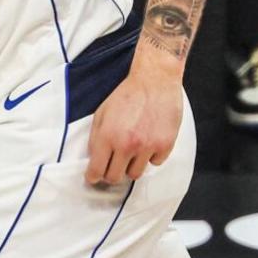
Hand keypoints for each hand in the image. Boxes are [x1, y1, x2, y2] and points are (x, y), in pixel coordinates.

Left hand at [85, 63, 181, 184]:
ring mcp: (147, 146)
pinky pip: (155, 163)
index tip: (94, 177)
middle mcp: (127, 144)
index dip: (93, 177)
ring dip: (131, 165)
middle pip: (115, 178)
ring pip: (135, 174)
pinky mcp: (165, 145)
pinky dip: (151, 156)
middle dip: (111, 172)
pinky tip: (150, 141)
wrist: (155, 80)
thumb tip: (94, 159)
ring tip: (133, 150)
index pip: (96, 171)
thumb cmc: (128, 94)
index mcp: (108, 136)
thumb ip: (96, 138)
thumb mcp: (102, 113)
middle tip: (114, 164)